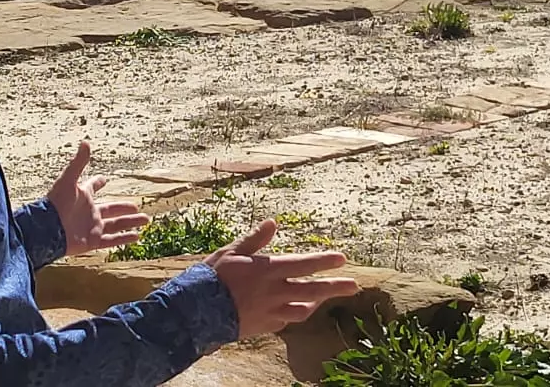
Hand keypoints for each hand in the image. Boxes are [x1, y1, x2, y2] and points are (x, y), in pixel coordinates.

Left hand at [47, 141, 149, 256]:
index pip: (92, 187)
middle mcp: (89, 212)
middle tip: (136, 206)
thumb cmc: (55, 204)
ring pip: (116, 225)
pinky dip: (125, 238)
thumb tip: (85, 142)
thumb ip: (78, 163)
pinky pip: (112, 240)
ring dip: (131, 222)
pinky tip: (137, 236)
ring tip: (146, 219)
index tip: (104, 179)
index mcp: (83, 196)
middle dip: (124, 207)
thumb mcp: (68, 180)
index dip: (98, 182)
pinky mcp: (93, 241)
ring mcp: (92, 227)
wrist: (46, 230)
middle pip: (111, 209)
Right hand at [206, 220, 360, 337]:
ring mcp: (269, 312)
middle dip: (334, 288)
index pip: (303, 265)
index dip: (324, 261)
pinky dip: (291, 315)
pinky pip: (283, 322)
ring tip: (324, 298)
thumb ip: (254, 239)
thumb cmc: (211, 278)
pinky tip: (293, 310)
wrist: (195, 312)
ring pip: (301, 310)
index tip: (342, 259)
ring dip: (315, 303)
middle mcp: (273, 293)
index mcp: (267, 271)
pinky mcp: (262, 326)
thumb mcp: (231, 252)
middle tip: (353, 286)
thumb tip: (272, 222)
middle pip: (311, 291)